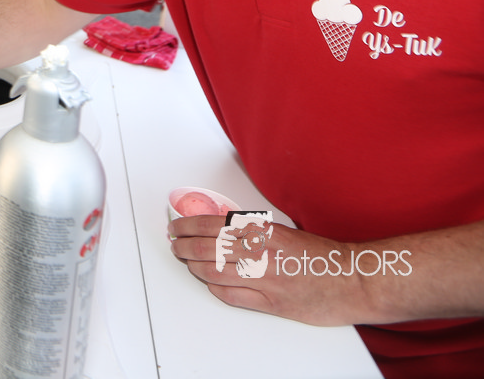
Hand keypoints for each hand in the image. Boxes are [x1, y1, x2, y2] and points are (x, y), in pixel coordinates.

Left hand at [169, 214, 376, 325]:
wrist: (354, 280)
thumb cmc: (322, 256)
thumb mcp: (284, 233)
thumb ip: (254, 232)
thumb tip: (222, 230)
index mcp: (264, 231)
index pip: (213, 225)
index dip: (188, 226)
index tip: (177, 227)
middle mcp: (261, 253)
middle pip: (207, 248)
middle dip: (184, 245)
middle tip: (175, 244)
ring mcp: (265, 279)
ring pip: (214, 272)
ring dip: (194, 266)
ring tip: (187, 262)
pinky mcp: (271, 303)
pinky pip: (232, 296)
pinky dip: (215, 289)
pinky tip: (210, 284)